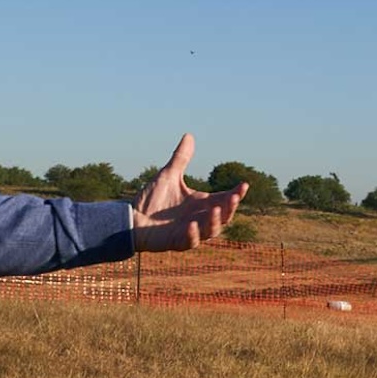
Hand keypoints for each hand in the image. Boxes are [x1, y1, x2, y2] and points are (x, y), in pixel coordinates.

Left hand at [131, 133, 247, 251]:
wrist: (132, 219)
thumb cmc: (152, 200)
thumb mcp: (168, 176)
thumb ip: (181, 159)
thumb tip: (189, 135)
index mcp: (201, 203)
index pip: (224, 199)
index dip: (236, 193)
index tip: (244, 184)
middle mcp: (200, 218)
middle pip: (223, 216)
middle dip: (230, 208)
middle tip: (234, 197)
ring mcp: (190, 232)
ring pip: (211, 231)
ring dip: (214, 221)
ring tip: (214, 210)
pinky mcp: (177, 242)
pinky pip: (190, 241)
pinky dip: (193, 234)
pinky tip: (192, 225)